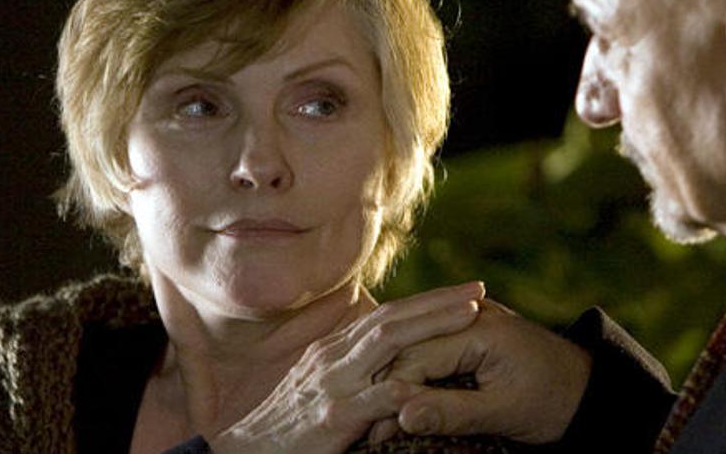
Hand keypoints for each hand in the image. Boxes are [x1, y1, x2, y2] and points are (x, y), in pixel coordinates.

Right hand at [207, 282, 484, 453]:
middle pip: (394, 318)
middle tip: (479, 288)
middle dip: (439, 302)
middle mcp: (335, 357)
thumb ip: (352, 369)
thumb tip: (387, 357)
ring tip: (471, 315)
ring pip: (389, 344)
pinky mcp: (332, 417)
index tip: (462, 293)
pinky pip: (372, 398)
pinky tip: (430, 378)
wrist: (246, 452)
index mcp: (336, 349)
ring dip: (433, 325)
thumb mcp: (321, 387)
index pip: (388, 315)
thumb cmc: (290, 425)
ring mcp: (334, 384)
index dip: (426, 302)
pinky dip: (401, 387)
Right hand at [376, 299, 592, 443]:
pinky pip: (428, 350)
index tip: (376, 428)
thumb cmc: (551, 401)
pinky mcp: (469, 334)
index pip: (416, 356)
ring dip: (396, 379)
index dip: (392, 394)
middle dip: (389, 386)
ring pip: (414, 347)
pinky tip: (400, 399)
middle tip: (369, 426)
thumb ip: (453, 412)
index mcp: (480, 327)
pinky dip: (413, 374)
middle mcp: (471, 315)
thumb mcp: (503, 412)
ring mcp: (470, 321)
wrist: (586, 389)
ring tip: (379, 417)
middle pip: (409, 347)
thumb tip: (402, 414)